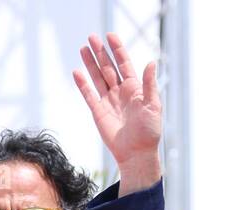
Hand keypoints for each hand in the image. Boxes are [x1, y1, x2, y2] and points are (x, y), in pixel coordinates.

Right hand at [73, 33, 163, 190]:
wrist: (136, 153)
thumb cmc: (149, 132)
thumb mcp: (153, 106)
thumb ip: (149, 84)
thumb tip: (151, 63)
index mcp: (135, 89)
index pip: (124, 64)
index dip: (118, 50)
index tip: (110, 36)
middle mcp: (120, 92)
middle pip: (108, 68)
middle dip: (101, 52)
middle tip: (92, 37)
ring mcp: (108, 101)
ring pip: (98, 77)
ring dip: (90, 63)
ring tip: (83, 47)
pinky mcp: (98, 112)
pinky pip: (89, 95)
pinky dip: (83, 84)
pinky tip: (77, 72)